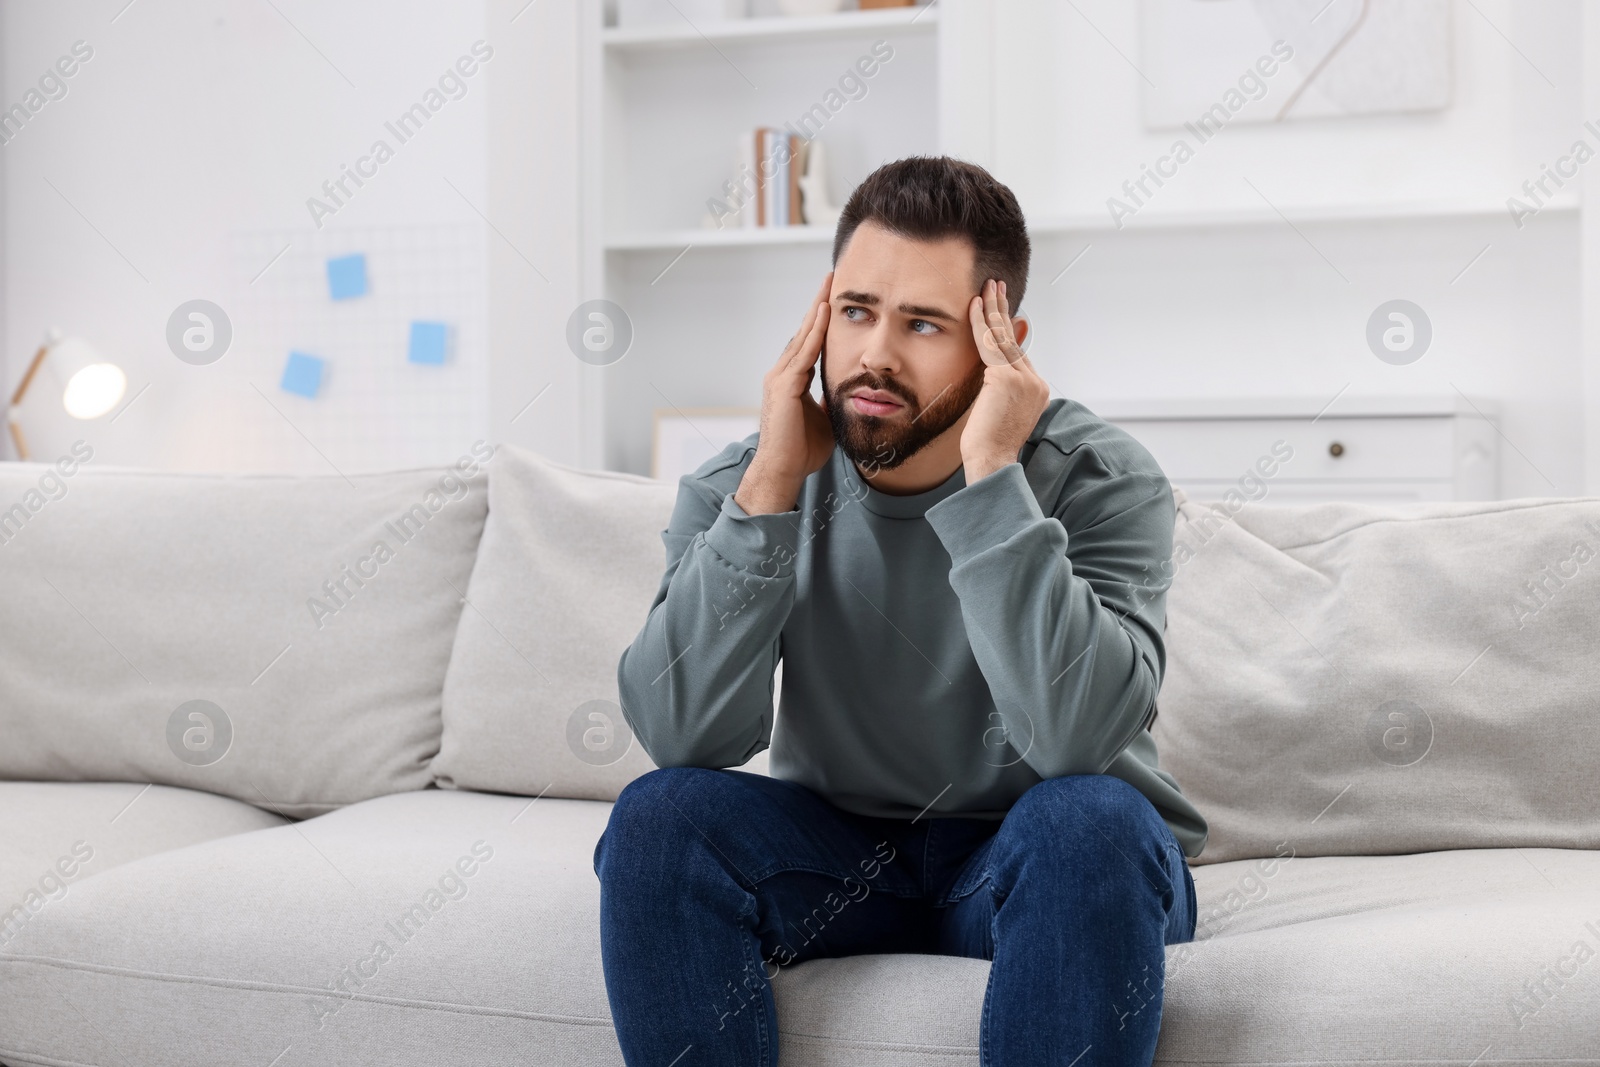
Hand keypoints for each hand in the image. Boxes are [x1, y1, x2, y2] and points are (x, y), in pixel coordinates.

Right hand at [736, 272, 836, 514]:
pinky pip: (803, 352)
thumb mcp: (825, 419)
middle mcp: (782, 373)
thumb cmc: (802, 452)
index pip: (809, 343)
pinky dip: (814, 331)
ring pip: (802, 336)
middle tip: (832, 277)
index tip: (834, 298)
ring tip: (829, 284)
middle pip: (804, 331)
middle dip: (818, 304)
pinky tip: (825, 312)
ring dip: (817, 309)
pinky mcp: (783, 386)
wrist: (783, 472)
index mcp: (792, 381)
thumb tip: (849, 393)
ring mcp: (780, 377)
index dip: (821, 321)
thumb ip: (832, 401)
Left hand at [961, 279, 1049, 483]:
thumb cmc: (988, 444)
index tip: (1000, 308)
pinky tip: (975, 305)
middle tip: (996, 284)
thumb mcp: (998, 410)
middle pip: (1015, 338)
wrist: (991, 461)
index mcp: (1037, 389)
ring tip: (987, 286)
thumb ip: (998, 386)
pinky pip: (989, 344)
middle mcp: (1035, 381)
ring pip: (1004, 336)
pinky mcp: (1006, 378)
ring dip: (994, 308)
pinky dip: (980, 323)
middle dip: (1004, 309)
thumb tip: (993, 367)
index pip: (1018, 351)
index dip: (1007, 327)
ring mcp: (1024, 379)